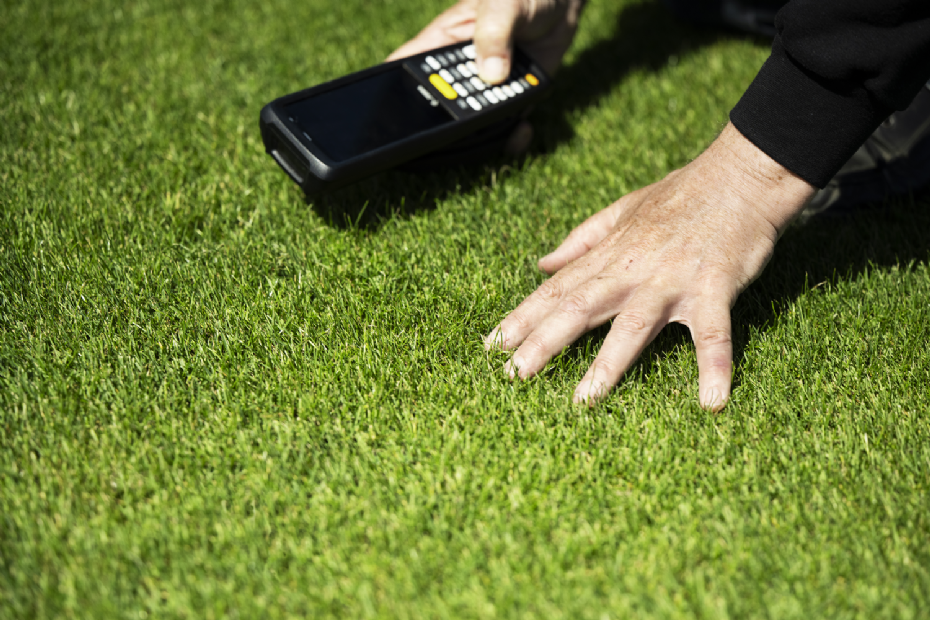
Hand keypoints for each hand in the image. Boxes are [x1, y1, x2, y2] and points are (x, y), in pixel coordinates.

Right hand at [387, 0, 584, 152]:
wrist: (563, 4)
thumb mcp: (506, 3)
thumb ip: (495, 34)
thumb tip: (492, 75)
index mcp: (442, 42)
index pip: (406, 69)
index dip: (394, 94)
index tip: (397, 119)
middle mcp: (459, 70)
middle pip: (439, 108)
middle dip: (450, 123)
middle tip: (469, 123)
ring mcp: (485, 88)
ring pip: (472, 125)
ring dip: (486, 132)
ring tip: (507, 123)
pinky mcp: (511, 100)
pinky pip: (504, 128)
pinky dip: (512, 137)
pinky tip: (522, 130)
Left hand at [484, 123, 815, 410]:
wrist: (740, 175)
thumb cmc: (682, 194)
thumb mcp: (624, 209)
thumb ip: (582, 240)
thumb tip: (542, 263)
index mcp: (610, 255)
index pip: (557, 291)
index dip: (523, 318)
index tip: (491, 345)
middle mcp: (632, 269)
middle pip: (579, 308)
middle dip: (543, 342)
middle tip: (513, 376)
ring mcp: (671, 280)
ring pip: (632, 326)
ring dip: (607, 364)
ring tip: (582, 400)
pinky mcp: (714, 288)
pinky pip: (714, 333)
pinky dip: (714, 367)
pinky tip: (711, 402)